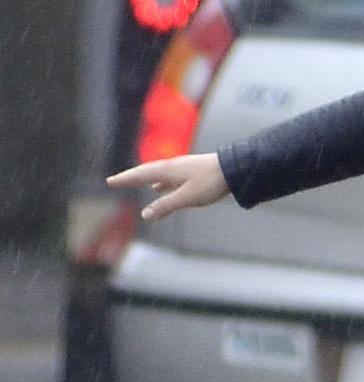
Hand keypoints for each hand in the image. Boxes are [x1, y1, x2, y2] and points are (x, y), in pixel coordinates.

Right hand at [109, 153, 230, 223]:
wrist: (235, 168)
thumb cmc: (211, 182)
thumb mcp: (187, 197)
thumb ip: (165, 206)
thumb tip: (145, 215)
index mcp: (167, 171)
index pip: (140, 175)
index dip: (125, 179)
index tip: (110, 181)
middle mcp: (172, 167)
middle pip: (147, 172)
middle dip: (132, 177)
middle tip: (118, 181)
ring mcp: (183, 168)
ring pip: (160, 174)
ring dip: (148, 179)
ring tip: (141, 184)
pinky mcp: (194, 171)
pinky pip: (171, 177)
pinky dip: (163, 182)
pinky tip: (164, 187)